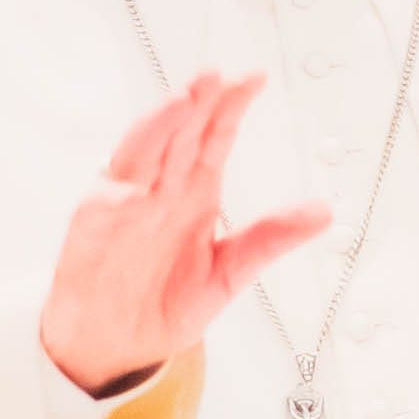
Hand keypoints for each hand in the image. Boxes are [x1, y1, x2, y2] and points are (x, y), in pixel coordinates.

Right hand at [39, 73, 324, 395]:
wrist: (118, 344)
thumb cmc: (165, 302)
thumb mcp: (230, 272)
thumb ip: (270, 238)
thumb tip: (324, 211)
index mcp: (196, 192)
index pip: (215, 136)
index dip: (232, 106)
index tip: (253, 78)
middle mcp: (162, 187)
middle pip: (181, 133)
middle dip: (197, 103)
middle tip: (215, 74)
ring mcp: (127, 202)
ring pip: (143, 152)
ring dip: (159, 128)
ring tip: (180, 103)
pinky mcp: (95, 225)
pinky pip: (109, 201)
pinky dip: (124, 187)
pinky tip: (139, 180)